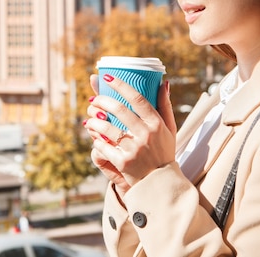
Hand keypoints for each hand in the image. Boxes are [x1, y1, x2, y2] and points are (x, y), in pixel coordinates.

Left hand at [84, 74, 175, 190]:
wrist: (161, 183)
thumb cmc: (164, 151)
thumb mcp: (169, 128)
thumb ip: (165, 105)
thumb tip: (164, 83)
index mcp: (157, 123)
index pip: (137, 98)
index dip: (120, 85)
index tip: (107, 77)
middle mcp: (146, 134)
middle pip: (119, 110)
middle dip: (102, 100)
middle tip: (93, 99)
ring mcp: (134, 149)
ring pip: (107, 128)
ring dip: (94, 120)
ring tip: (90, 118)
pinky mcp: (123, 162)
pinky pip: (104, 146)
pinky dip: (97, 140)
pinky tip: (94, 136)